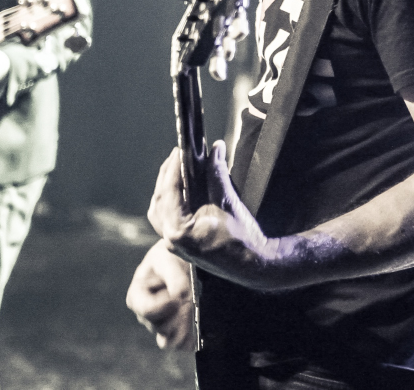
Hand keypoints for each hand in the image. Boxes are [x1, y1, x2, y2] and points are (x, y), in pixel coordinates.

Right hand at [125, 240, 192, 349]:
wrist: (182, 261)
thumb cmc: (169, 257)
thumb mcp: (169, 260)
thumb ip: (174, 278)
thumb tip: (180, 297)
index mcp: (137, 297)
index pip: (148, 311)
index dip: (165, 307)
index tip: (180, 296)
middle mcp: (146, 316)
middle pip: (161, 327)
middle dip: (179, 315)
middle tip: (192, 298)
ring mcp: (160, 326)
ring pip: (172, 340)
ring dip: (186, 326)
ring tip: (194, 307)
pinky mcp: (176, 333)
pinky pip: (183, 345)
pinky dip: (192, 337)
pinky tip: (198, 323)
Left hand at [147, 141, 272, 286]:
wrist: (254, 265)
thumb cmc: (242, 238)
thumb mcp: (227, 201)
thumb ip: (217, 173)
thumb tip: (216, 148)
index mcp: (179, 231)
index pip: (168, 192)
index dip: (173, 168)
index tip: (179, 151)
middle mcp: (171, 240)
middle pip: (159, 200)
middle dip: (167, 175)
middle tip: (176, 155)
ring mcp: (174, 245)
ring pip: (159, 210)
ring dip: (165, 188)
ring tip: (176, 168)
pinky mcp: (181, 245)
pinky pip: (166, 219)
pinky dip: (170, 202)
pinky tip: (180, 189)